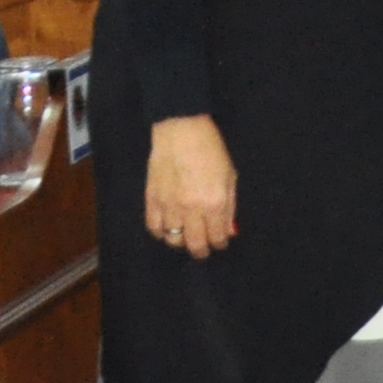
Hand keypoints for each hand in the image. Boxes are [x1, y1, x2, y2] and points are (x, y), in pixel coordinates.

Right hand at [146, 113, 237, 257]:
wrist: (181, 131)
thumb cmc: (211, 150)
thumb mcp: (230, 176)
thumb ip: (230, 206)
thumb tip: (229, 230)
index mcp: (215, 202)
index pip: (217, 237)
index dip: (219, 243)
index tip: (219, 242)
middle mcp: (192, 209)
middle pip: (194, 244)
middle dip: (201, 251)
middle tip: (203, 249)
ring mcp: (170, 206)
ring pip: (173, 240)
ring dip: (181, 242)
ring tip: (186, 236)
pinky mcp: (152, 200)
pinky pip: (154, 228)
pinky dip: (161, 233)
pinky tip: (168, 228)